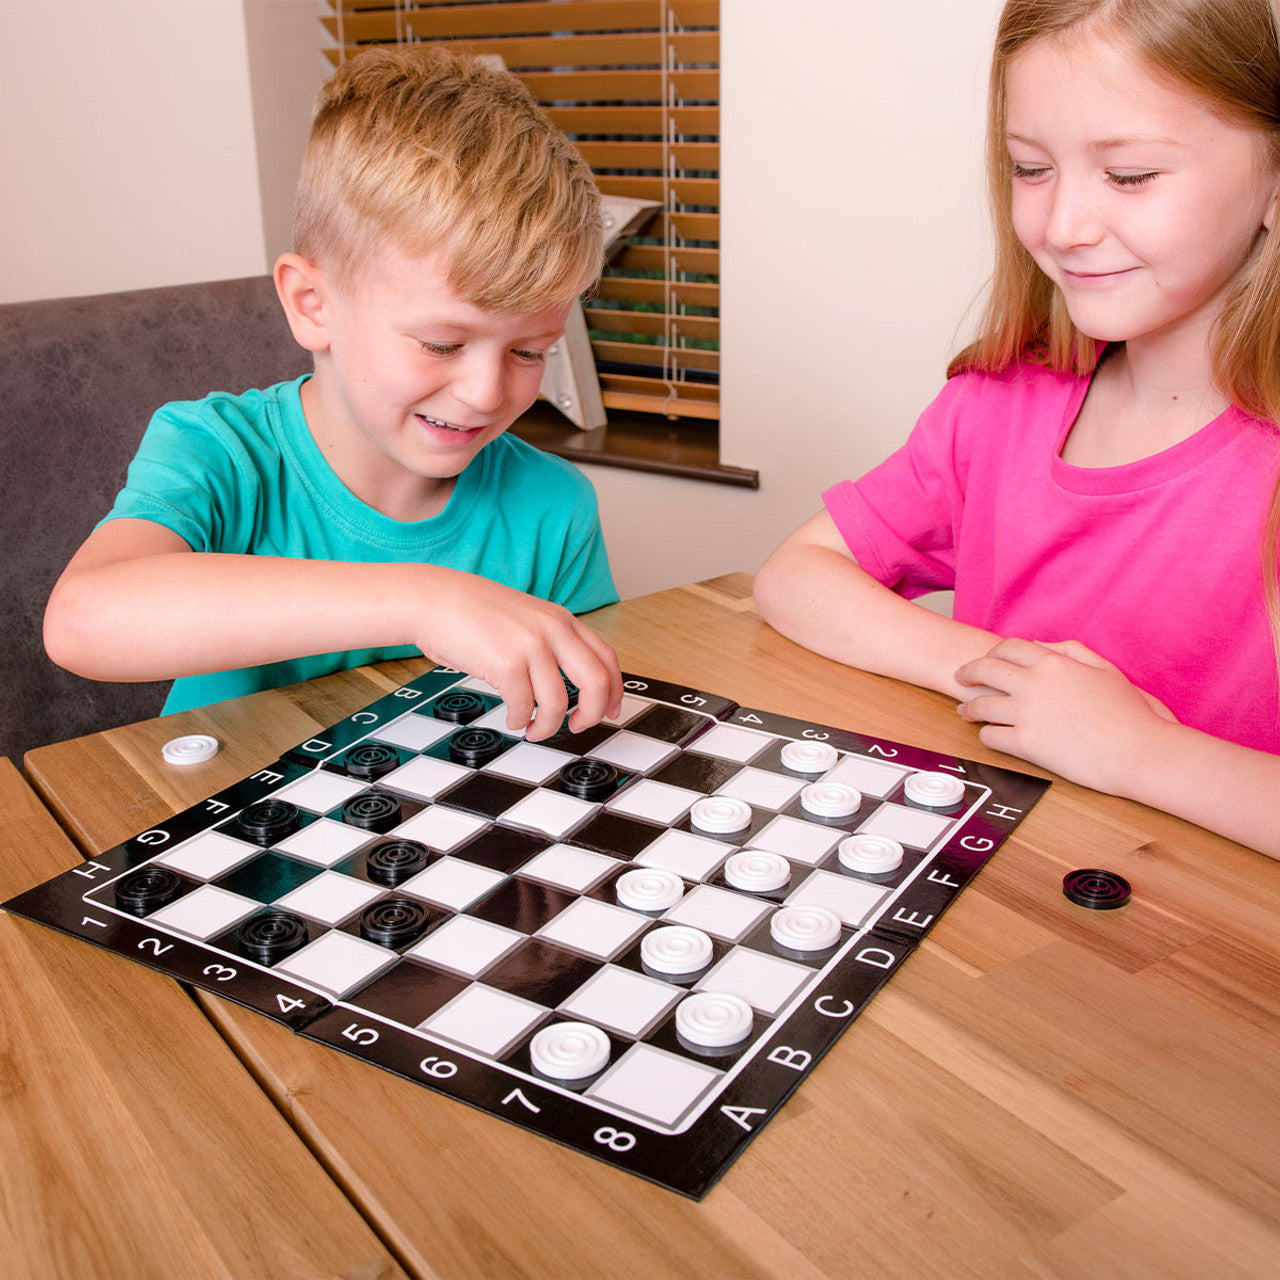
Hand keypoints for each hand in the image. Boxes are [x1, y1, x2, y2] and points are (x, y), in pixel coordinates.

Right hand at [411, 570, 622, 741]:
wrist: (434, 600)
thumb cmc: (474, 612)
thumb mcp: (526, 618)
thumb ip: (551, 641)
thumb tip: (571, 682)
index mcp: (562, 620)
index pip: (607, 658)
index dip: (615, 691)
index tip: (612, 710)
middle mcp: (553, 630)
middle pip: (597, 682)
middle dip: (593, 714)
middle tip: (579, 727)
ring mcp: (531, 646)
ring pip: (559, 703)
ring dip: (549, 726)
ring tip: (534, 729)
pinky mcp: (506, 664)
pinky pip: (524, 706)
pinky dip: (520, 720)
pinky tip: (513, 719)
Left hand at [954, 637, 1177, 791]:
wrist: (1139, 751)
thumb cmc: (1129, 714)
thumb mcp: (1105, 670)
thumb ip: (1072, 652)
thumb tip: (1042, 646)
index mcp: (1054, 663)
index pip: (1008, 648)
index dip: (991, 653)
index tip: (984, 660)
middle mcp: (1035, 684)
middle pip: (984, 670)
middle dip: (967, 673)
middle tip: (960, 679)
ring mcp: (1027, 714)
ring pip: (980, 705)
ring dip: (968, 708)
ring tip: (965, 712)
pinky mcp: (1026, 744)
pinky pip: (991, 736)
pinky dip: (985, 735)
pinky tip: (988, 736)